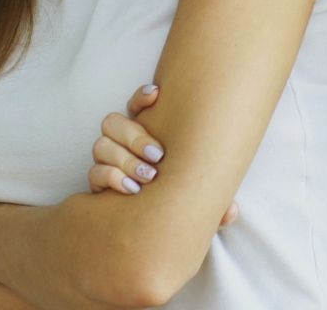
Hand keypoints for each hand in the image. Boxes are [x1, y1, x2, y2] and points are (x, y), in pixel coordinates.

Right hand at [88, 84, 239, 225]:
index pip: (137, 105)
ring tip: (149, 176)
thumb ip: (215, 201)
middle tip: (159, 156)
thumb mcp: (199, 198)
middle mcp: (124, 144)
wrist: (152, 232)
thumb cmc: (179, 202)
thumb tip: (231, 211)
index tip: (156, 94)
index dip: (142, 97)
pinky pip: (95, 172)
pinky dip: (111, 177)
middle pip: (114, 122)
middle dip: (134, 135)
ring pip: (102, 145)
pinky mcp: (99, 183)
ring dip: (124, 159)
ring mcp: (108, 162)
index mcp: (148, 135)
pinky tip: (131, 189)